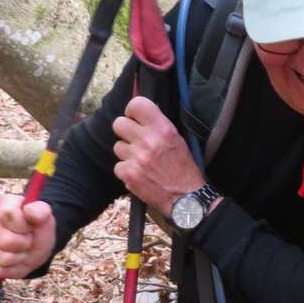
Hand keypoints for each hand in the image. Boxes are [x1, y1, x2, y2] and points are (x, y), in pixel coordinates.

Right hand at [0, 194, 55, 278]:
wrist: (32, 247)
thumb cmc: (37, 231)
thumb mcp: (46, 221)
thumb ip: (42, 212)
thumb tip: (29, 210)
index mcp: (3, 203)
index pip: (7, 214)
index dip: (24, 225)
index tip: (30, 226)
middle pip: (6, 241)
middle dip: (23, 245)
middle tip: (27, 240)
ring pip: (2, 259)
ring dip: (18, 258)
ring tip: (20, 250)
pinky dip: (9, 268)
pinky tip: (12, 259)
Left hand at [113, 96, 203, 216]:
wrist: (186, 198)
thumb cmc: (183, 169)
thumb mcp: (177, 140)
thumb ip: (158, 126)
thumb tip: (140, 116)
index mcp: (163, 128)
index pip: (137, 104)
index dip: (131, 111)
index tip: (134, 118)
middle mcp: (148, 140)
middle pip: (118, 124)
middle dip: (125, 132)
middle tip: (135, 141)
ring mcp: (137, 157)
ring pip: (117, 147)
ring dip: (127, 153)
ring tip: (141, 161)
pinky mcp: (129, 174)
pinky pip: (118, 166)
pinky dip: (126, 171)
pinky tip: (139, 174)